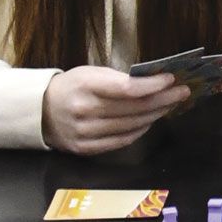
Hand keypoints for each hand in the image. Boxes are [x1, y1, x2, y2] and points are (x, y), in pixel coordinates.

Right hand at [42, 67, 189, 154]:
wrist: (39, 112)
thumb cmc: (73, 87)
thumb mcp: (91, 73)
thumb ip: (120, 79)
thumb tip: (157, 81)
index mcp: (85, 86)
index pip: (127, 88)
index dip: (153, 85)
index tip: (172, 79)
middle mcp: (84, 111)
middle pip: (134, 108)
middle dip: (163, 99)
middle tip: (183, 91)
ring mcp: (84, 133)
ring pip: (132, 125)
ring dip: (156, 114)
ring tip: (171, 104)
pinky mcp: (85, 149)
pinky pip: (122, 140)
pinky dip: (141, 129)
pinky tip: (151, 119)